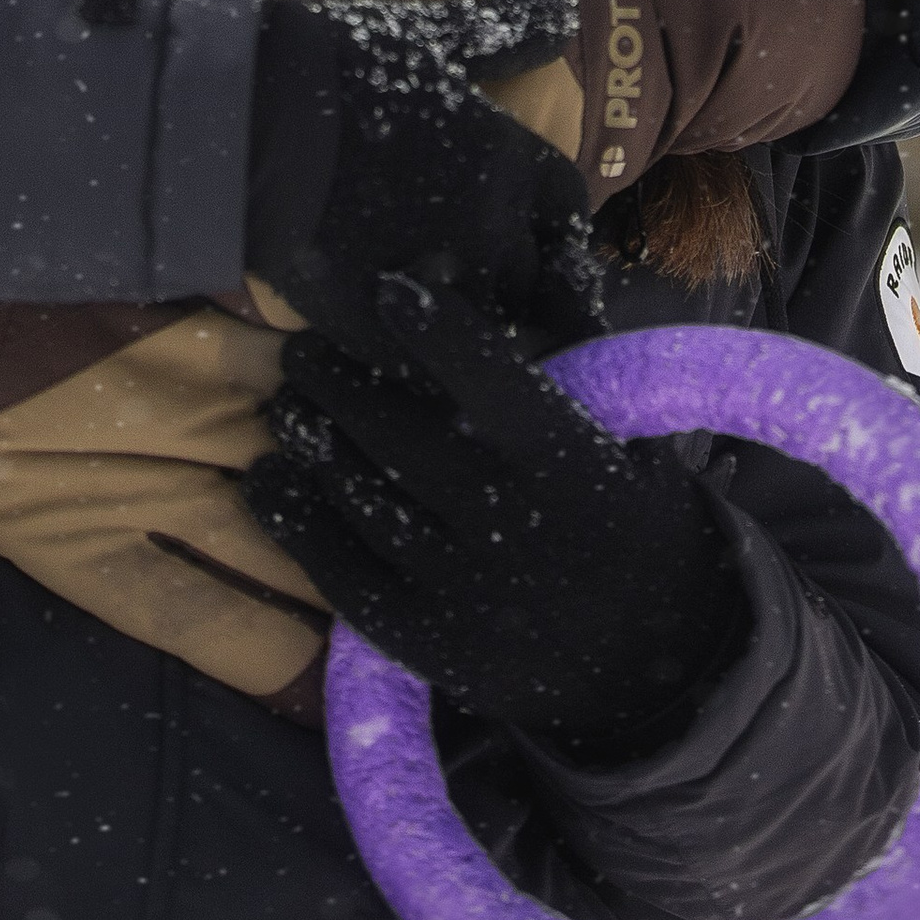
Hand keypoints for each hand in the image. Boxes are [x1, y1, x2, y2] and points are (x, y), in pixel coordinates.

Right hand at [244, 0, 601, 360]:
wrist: (250, 123)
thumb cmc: (340, 68)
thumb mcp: (433, 36)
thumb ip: (504, 34)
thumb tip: (564, 9)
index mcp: (512, 160)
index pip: (566, 212)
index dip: (549, 226)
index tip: (530, 232)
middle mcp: (494, 227)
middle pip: (531, 276)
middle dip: (512, 277)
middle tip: (475, 275)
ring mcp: (444, 285)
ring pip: (485, 327)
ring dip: (468, 322)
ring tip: (433, 313)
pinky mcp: (388, 330)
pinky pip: (425, 365)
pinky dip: (415, 356)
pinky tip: (386, 335)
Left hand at [245, 273, 749, 764]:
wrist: (651, 660)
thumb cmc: (629, 516)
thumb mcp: (628, 433)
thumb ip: (578, 357)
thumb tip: (544, 259)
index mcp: (567, 458)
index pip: (489, 377)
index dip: (435, 328)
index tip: (388, 286)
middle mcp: (508, 521)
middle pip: (401, 433)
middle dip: (340, 381)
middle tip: (301, 346)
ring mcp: (461, 588)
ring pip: (364, 498)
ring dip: (313, 442)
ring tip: (287, 403)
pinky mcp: (427, 642)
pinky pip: (345, 576)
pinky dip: (298, 525)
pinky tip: (268, 483)